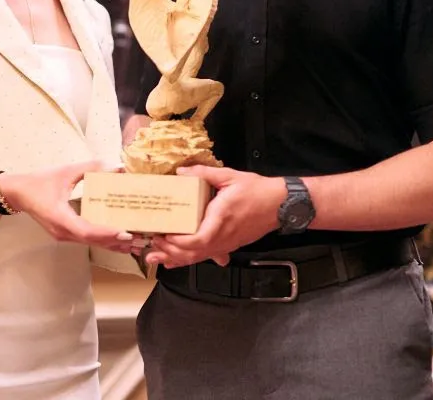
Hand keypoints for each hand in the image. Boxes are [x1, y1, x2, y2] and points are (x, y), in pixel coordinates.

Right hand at [0, 161, 133, 252]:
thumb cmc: (40, 181)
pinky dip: (102, 240)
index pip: (86, 230)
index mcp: (59, 217)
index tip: (124, 232)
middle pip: (92, 240)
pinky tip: (118, 240)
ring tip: (135, 242)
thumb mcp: (65, 172)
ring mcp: (62, 235)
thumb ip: (91, 168)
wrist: (18, 193)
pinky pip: (86, 240)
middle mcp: (62, 231)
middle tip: (139, 238)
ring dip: (112, 243)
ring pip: (90, 243)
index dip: (106, 233)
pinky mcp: (64, 234)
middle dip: (116, 241)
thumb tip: (117, 166)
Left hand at [144, 166, 285, 268]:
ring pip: (199, 258)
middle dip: (170, 252)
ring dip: (176, 259)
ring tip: (155, 257)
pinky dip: (190, 259)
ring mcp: (227, 244)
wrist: (280, 205)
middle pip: (193, 254)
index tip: (163, 235)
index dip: (177, 242)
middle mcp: (223, 237)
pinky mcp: (229, 246)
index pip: (197, 240)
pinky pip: (206, 256)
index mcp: (221, 219)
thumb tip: (180, 172)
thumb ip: (204, 173)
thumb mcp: (230, 176)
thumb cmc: (257, 190)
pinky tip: (176, 260)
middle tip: (152, 244)